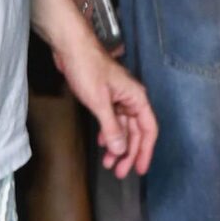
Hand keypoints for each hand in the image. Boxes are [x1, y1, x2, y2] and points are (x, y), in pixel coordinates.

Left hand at [51, 32, 157, 178]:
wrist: (70, 48)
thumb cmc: (87, 68)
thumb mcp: (100, 102)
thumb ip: (112, 128)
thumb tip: (121, 150)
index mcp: (137, 98)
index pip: (149, 129)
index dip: (146, 151)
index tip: (140, 169)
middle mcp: (131, 100)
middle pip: (136, 132)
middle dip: (129, 153)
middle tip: (120, 173)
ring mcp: (118, 99)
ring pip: (123, 128)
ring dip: (117, 147)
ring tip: (109, 164)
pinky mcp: (106, 98)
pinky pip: (112, 121)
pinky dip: (108, 134)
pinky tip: (103, 144)